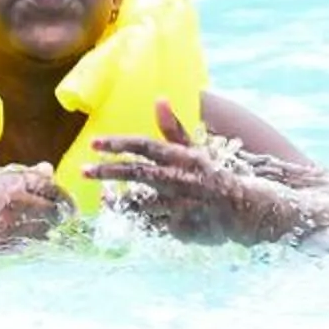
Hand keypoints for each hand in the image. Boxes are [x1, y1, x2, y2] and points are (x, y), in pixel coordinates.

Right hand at [0, 165, 72, 247]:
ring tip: (45, 224)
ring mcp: (14, 227)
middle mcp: (16, 205)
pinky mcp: (11, 245)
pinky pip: (35, 242)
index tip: (70, 204)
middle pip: (55, 212)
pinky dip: (37, 238)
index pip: (52, 189)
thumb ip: (26, 176)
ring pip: (48, 229)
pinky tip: (28, 234)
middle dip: (61, 213)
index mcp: (13, 185)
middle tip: (64, 214)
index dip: (65, 197)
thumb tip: (50, 169)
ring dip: (51, 227)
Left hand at [86, 102, 304, 244]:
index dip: (117, 144)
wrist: (245, 211)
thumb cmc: (214, 177)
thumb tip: (158, 99)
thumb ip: (173, 129)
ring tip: (106, 201)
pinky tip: (135, 218)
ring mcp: (178, 206)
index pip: (144, 146)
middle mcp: (178, 180)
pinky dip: (141, 221)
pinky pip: (150, 225)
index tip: (94, 144)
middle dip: (106, 172)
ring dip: (118, 203)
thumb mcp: (195, 151)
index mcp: (182, 158)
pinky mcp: (179, 229)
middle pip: (135, 174)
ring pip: (137, 205)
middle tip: (83, 170)